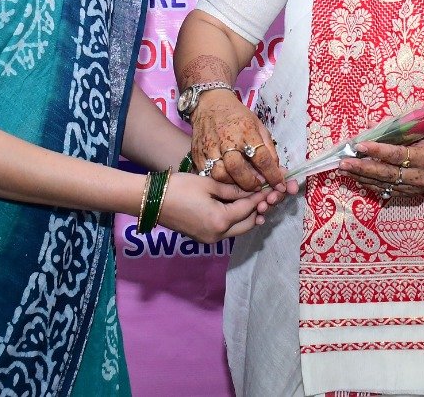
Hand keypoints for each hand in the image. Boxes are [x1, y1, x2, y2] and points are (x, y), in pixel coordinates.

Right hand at [155, 173, 275, 243]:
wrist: (151, 200)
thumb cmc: (180, 188)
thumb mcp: (209, 184)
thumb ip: (234, 189)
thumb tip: (253, 189)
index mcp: (221, 220)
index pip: (249, 208)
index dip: (261, 196)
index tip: (272, 186)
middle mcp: (218, 235)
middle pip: (248, 224)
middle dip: (258, 209)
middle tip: (266, 195)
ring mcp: (209, 239)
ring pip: (238, 229)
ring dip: (247, 216)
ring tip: (255, 200)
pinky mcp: (202, 237)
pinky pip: (226, 230)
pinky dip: (235, 219)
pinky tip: (236, 206)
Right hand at [189, 91, 292, 192]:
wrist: (209, 104)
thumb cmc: (237, 115)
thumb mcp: (258, 125)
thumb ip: (268, 147)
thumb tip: (277, 170)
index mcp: (246, 130)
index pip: (261, 157)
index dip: (272, 174)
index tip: (279, 185)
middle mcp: (227, 139)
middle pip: (237, 168)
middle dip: (250, 183)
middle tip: (258, 186)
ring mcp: (210, 148)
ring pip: (220, 174)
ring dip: (233, 184)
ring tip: (242, 183)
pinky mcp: (198, 154)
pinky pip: (207, 175)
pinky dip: (218, 181)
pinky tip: (227, 180)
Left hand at [340, 130, 423, 202]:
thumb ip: (402, 132)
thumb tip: (374, 127)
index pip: (397, 155)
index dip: (377, 151)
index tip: (360, 145)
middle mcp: (420, 176)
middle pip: (386, 173)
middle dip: (362, 167)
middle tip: (343, 162)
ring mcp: (415, 188)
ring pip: (383, 184)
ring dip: (361, 177)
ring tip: (344, 170)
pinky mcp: (411, 194)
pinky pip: (387, 191)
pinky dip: (371, 185)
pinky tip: (357, 178)